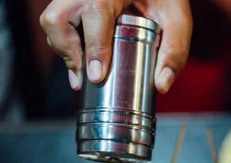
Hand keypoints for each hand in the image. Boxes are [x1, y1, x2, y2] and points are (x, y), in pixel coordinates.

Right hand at [40, 0, 191, 92]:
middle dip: (69, 52)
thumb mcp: (178, 20)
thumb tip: (161, 85)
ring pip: (52, 21)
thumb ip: (175, 51)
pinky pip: (57, 22)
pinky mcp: (71, 2)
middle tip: (87, 78)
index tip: (97, 76)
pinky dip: (65, 44)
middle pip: (58, 18)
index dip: (93, 47)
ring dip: (64, 50)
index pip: (95, 12)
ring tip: (83, 73)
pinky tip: (82, 61)